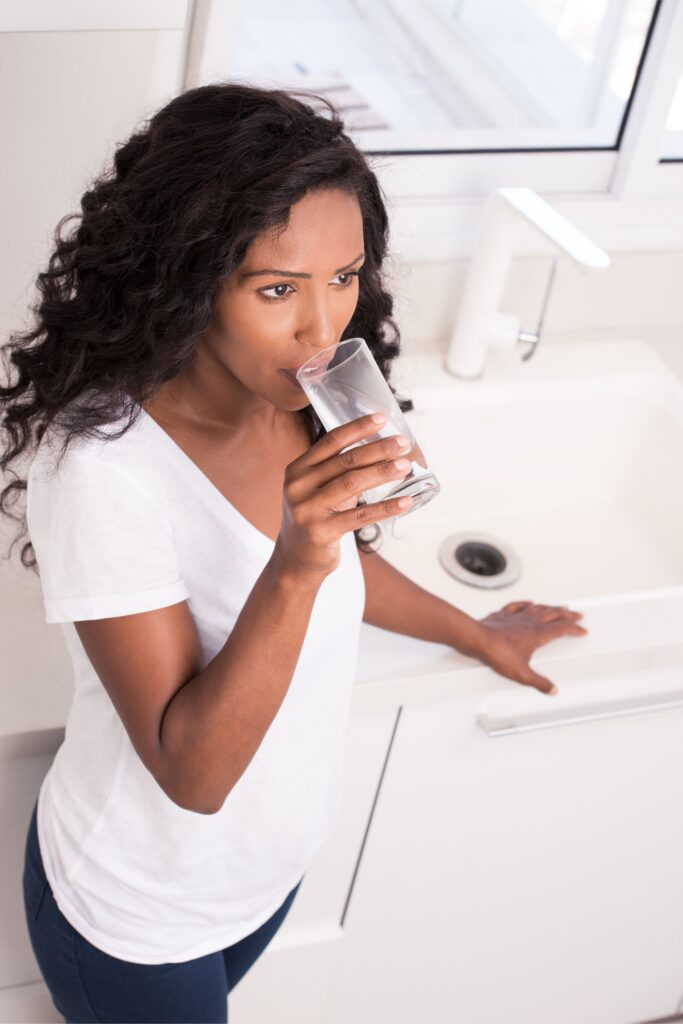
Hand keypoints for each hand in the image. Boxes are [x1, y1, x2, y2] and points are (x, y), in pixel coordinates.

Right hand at [274, 412, 412, 579]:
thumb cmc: (314, 519)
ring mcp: (307, 509)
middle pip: (346, 461)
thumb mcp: (315, 489)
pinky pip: (360, 516)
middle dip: (378, 449)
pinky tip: (405, 502)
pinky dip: (385, 508)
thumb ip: (336, 470)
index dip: (358, 428)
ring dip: (383, 473)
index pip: (331, 442)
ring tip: (405, 466)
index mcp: (297, 469)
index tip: (382, 418)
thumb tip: (380, 448)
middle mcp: (298, 486)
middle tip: (403, 443)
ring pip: (352, 484)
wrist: (295, 560)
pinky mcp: (320, 532)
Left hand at [476, 601, 587, 695]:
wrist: (477, 639)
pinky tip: (529, 602)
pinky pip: (517, 605)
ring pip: (538, 608)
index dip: (574, 629)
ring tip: (558, 607)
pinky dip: (526, 603)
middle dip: (567, 614)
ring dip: (550, 607)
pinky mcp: (503, 615)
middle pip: (553, 614)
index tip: (582, 630)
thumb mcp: (522, 674)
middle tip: (576, 614)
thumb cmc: (497, 653)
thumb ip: (539, 682)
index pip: (561, 629)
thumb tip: (551, 689)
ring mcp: (516, 617)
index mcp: (537, 635)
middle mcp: (529, 622)